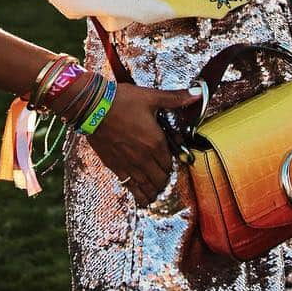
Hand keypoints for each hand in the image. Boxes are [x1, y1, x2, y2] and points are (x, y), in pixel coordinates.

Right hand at [84, 82, 201, 206]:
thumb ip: (175, 98)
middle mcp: (144, 158)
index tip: (171, 162)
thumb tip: (198, 92)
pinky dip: (139, 194)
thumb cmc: (122, 100)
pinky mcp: (115, 166)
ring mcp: (129, 164)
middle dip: (165, 179)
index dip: (173, 164)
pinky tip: (142, 197)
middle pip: (161, 178)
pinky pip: (130, 187)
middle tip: (164, 176)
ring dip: (154, 190)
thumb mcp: (151, 97)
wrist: (93, 107)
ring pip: (147, 187)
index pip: (170, 163)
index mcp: (156, 142)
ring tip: (157, 191)